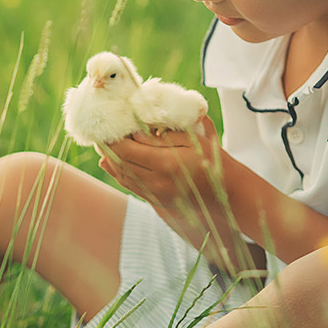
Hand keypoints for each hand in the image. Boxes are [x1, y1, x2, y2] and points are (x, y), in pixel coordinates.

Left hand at [98, 116, 257, 274]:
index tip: (105, 124)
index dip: (111, 138)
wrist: (229, 193)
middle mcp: (157, 183)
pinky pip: (131, 186)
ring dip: (110, 159)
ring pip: (122, 176)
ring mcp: (156, 195)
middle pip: (120, 164)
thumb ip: (163, 137)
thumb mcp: (192, 141)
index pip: (126, 151)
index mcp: (166, 164)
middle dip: (107, 147)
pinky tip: (111, 161)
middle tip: (98, 131)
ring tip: (102, 143)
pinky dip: (119, 172)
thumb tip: (135, 134)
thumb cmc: (213, 160)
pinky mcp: (157, 202)